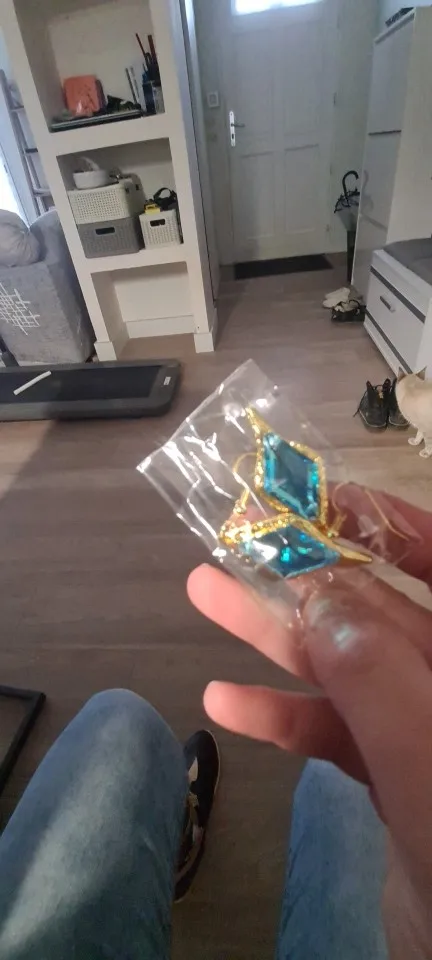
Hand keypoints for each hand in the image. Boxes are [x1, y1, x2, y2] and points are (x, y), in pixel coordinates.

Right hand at [187, 491, 431, 958]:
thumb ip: (378, 676)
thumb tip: (319, 594)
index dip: (390, 525)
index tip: (320, 500)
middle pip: (388, 614)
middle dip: (310, 576)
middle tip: (239, 539)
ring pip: (356, 671)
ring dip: (280, 638)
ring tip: (206, 593)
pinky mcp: (404, 778)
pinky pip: (344, 734)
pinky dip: (288, 718)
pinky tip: (225, 702)